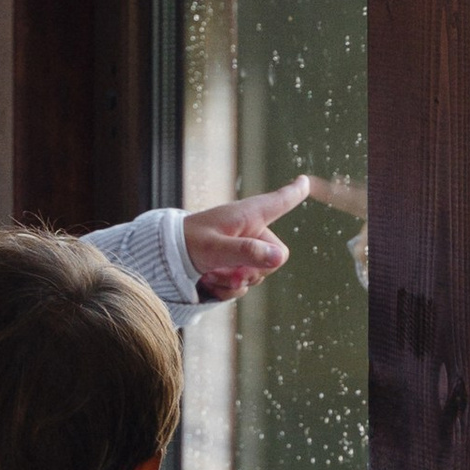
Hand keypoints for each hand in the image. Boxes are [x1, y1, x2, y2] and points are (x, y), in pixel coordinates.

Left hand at [183, 179, 308, 299]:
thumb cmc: (188, 244)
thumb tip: (279, 258)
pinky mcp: (234, 265)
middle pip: (274, 258)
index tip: (305, 181)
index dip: (293, 193)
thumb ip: (247, 252)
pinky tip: (209, 282)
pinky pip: (243, 285)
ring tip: (211, 274)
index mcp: (248, 215)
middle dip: (252, 271)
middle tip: (226, 272)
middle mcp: (250, 230)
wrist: (164, 259)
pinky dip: (226, 288)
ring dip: (234, 281)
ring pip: (258, 275)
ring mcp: (243, 249)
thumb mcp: (216, 248)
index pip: (278, 202)